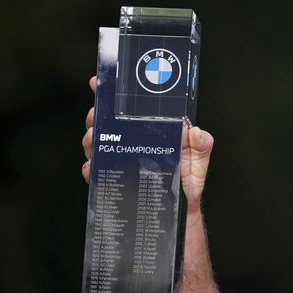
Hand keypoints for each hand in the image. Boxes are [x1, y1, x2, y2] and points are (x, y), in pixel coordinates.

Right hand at [81, 75, 214, 212]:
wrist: (180, 209)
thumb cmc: (188, 181)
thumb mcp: (199, 160)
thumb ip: (202, 145)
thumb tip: (197, 132)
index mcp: (148, 130)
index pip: (126, 107)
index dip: (111, 93)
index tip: (99, 83)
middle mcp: (130, 141)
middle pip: (105, 122)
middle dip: (95, 116)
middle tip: (95, 117)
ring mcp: (119, 158)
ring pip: (95, 143)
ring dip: (90, 139)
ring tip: (93, 140)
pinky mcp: (114, 178)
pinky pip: (97, 171)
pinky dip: (91, 168)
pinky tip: (92, 167)